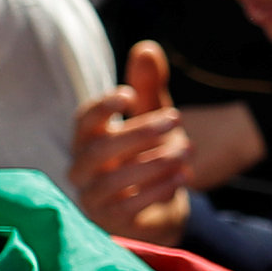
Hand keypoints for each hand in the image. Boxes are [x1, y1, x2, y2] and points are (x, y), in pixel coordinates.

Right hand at [71, 40, 193, 244]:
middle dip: (138, 133)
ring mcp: (93, 197)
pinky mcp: (110, 222)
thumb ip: (148, 87)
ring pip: (111, 181)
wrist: (159, 209)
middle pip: (98, 149)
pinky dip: (154, 191)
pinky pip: (125, 207)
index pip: (84, 120)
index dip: (102, 106)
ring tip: (187, 152)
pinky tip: (180, 177)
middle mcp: (84, 168)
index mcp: (90, 139)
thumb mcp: (152, 118)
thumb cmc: (148, 156)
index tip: (130, 94)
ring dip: (152, 164)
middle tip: (177, 119)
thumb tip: (146, 49)